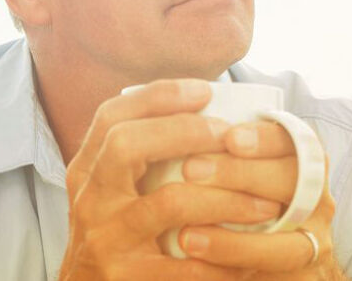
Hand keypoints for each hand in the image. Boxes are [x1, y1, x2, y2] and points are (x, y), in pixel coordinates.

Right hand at [58, 80, 281, 280]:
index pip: (111, 115)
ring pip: (168, 202)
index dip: (157, 96)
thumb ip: (137, 153)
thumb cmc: (113, 227)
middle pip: (126, 144)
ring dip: (224, 198)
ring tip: (265, 201)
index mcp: (87, 167)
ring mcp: (105, 237)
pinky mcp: (127, 277)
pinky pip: (186, 264)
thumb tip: (200, 111)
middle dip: (183, 130)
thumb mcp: (109, 185)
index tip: (203, 90)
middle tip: (228, 132)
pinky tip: (251, 254)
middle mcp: (89, 196)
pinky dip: (224, 257)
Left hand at [180, 121, 336, 279]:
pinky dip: (232, 270)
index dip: (264, 138)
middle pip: (292, 183)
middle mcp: (315, 198)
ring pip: (286, 244)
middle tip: (191, 170)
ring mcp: (313, 241)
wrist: (279, 254)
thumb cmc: (245, 190)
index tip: (229, 137)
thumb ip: (222, 145)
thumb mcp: (240, 162)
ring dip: (234, 240)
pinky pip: (272, 278)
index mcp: (301, 160)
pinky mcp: (300, 276)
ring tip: (186, 236)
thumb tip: (177, 118)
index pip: (292, 140)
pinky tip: (197, 262)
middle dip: (241, 175)